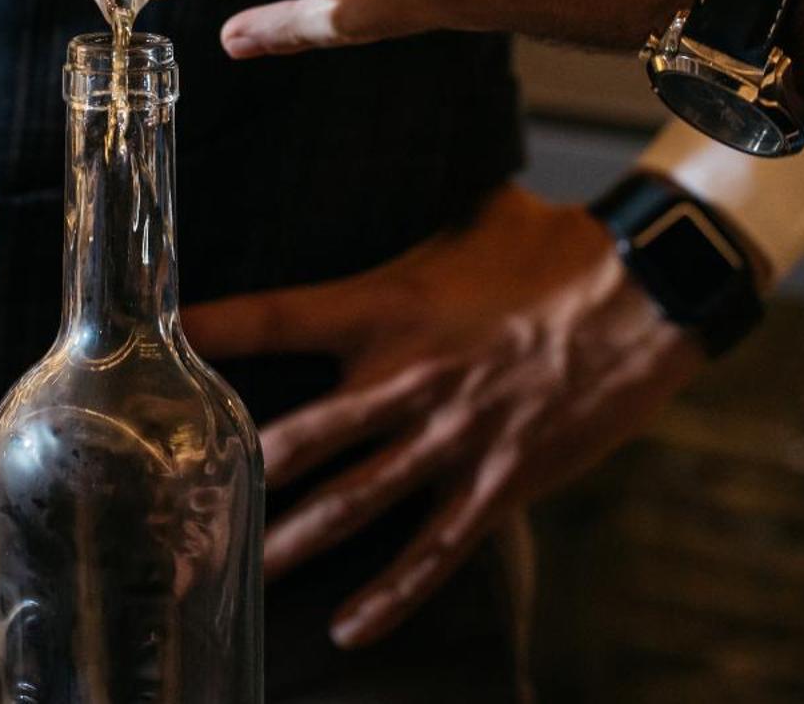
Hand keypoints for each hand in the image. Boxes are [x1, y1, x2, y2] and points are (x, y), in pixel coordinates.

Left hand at [184, 186, 700, 647]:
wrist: (648, 291)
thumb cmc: (556, 246)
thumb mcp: (468, 215)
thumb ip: (412, 222)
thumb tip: (385, 175)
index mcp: (385, 307)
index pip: (274, 317)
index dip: (209, 330)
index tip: (155, 341)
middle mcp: (405, 379)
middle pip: (296, 438)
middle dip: (233, 478)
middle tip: (176, 510)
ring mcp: (451, 438)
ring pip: (352, 505)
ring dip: (290, 545)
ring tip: (235, 575)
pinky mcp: (500, 482)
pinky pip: (435, 551)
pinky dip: (392, 596)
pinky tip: (350, 629)